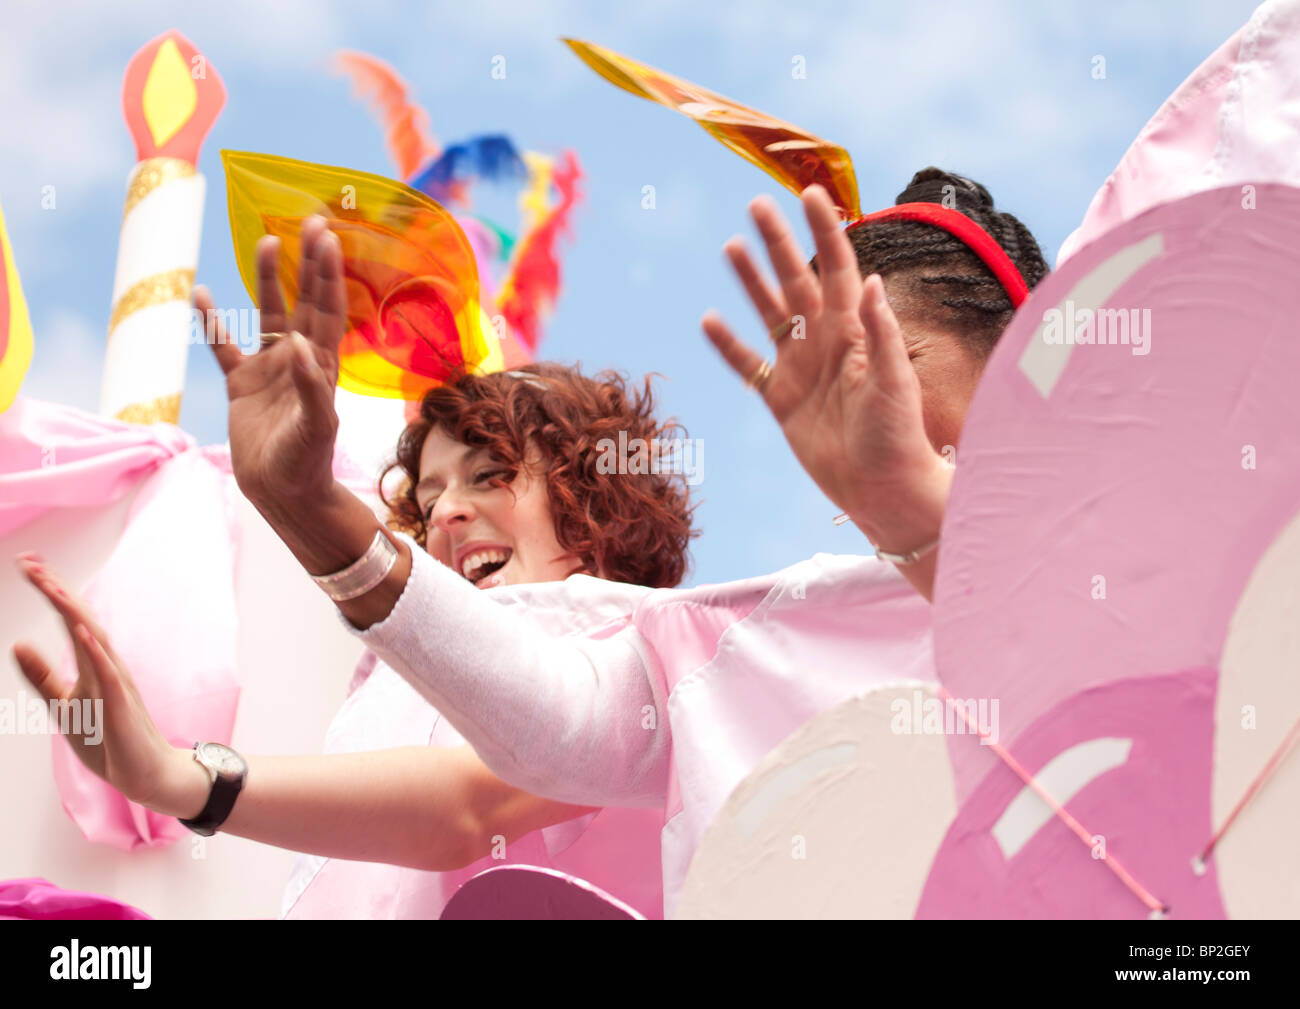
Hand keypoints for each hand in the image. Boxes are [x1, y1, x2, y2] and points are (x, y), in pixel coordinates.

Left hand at [11, 556, 206, 817]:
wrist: (146, 773)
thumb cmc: (110, 738)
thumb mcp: (64, 704)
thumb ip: (43, 675)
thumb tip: (17, 642)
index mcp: (93, 662)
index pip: (68, 618)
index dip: (49, 591)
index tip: (28, 563)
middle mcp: (107, 664)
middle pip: (80, 619)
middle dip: (55, 590)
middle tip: (30, 562)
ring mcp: (117, 683)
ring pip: (94, 639)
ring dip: (72, 611)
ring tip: (50, 586)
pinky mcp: (121, 705)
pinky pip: (109, 673)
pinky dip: (95, 650)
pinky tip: (80, 631)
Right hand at [196, 215, 345, 511]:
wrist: (282, 492)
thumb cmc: (306, 461)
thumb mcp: (315, 426)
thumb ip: (310, 386)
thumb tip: (301, 343)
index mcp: (322, 365)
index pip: (328, 310)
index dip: (328, 275)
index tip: (327, 238)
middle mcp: (299, 359)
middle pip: (305, 300)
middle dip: (308, 263)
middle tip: (310, 221)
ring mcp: (271, 369)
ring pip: (269, 315)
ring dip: (267, 280)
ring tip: (266, 240)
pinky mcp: (242, 384)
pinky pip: (224, 346)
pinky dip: (213, 322)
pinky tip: (200, 294)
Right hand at [701, 185, 948, 544]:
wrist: (882, 490)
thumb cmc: (898, 435)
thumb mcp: (894, 382)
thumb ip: (881, 332)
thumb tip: (874, 280)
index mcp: (856, 330)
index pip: (838, 267)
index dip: (823, 230)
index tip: (808, 193)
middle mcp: (826, 342)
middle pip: (797, 280)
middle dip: (779, 242)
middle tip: (757, 204)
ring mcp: (801, 369)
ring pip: (770, 314)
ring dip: (751, 281)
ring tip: (731, 246)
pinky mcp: (782, 401)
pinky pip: (750, 367)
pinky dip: (729, 346)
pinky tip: (710, 320)